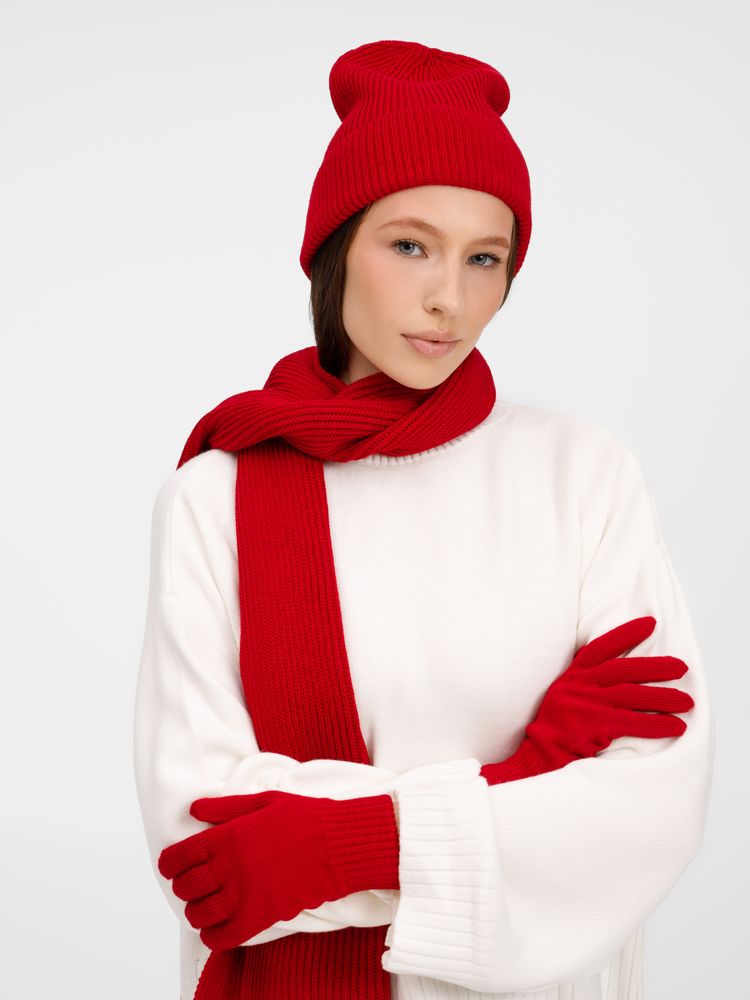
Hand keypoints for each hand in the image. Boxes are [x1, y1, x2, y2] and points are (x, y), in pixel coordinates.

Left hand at [157, 789, 398, 949]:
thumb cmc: (304, 817)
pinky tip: (216, 928)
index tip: (171, 866)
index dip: (169, 864)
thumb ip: (224, 807)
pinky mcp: (260, 917)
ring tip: (203, 906)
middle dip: (182, 887)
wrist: (337, 844)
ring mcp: (244, 895)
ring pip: (199, 914)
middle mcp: (229, 867)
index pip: (178, 857)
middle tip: (190, 884)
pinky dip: (213, 936)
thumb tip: (194, 809)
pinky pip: (222, 937)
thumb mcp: (263, 800)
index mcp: (226, 836)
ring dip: (195, 912)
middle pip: (186, 887)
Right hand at [480, 615, 694, 783]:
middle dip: (656, 667)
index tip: (650, 624)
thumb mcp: (561, 697)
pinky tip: (676, 726)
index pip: (600, 647)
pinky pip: (635, 722)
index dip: (625, 634)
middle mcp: (579, 685)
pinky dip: (658, 724)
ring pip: (634, 694)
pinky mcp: (595, 724)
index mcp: (571, 677)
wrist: (536, 757)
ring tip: (687, 702)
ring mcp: (587, 704)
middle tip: (681, 667)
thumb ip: (583, 685)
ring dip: (665, 697)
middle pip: (624, 669)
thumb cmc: (553, 732)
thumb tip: (616, 680)